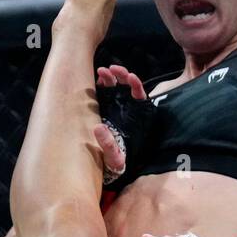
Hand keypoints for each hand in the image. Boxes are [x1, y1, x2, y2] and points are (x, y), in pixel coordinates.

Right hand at [95, 65, 148, 182]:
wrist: (108, 167)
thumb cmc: (116, 162)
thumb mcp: (114, 157)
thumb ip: (108, 145)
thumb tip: (98, 128)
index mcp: (134, 119)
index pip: (139, 98)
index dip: (136, 86)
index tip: (131, 77)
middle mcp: (126, 110)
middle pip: (127, 88)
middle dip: (121, 75)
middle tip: (112, 69)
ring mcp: (115, 108)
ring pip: (114, 88)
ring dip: (109, 77)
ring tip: (102, 71)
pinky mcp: (104, 109)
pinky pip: (103, 94)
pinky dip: (101, 85)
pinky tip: (97, 80)